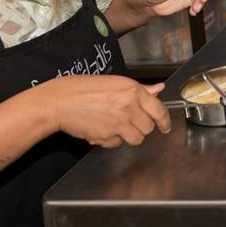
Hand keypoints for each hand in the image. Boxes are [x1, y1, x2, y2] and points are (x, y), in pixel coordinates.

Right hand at [41, 75, 170, 147]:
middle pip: (148, 127)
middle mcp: (129, 106)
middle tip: (129, 122)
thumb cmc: (83, 89)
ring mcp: (119, 122)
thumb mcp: (116, 83)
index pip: (159, 109)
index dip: (165, 121)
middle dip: (141, 127)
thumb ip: (140, 90)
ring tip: (115, 126)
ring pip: (137, 139)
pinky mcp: (107, 136)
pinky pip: (117, 144)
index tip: (165, 127)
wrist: (60, 102)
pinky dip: (112, 140)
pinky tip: (102, 129)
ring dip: (128, 136)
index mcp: (133, 91)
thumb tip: (159, 89)